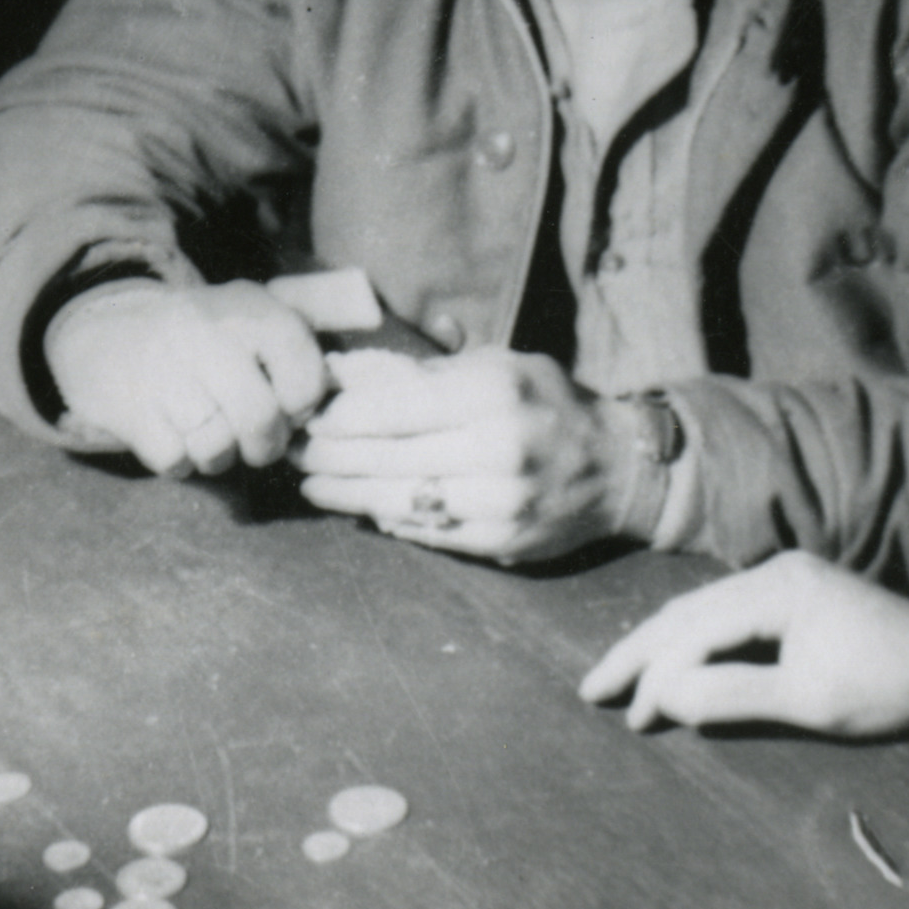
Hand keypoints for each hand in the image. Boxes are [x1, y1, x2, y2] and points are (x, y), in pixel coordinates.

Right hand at [45, 279, 327, 476]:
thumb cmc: (199, 342)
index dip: (302, 407)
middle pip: (259, 418)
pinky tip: (172, 436)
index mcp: (249, 307)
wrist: (101, 334)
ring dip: (217, 456)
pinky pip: (174, 460)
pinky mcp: (126, 403)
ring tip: (207, 436)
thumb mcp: (249, 321)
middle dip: (263, 446)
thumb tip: (345, 381)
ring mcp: (161, 365)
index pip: (305, 376)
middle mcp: (205, 329)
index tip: (288, 407)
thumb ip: (299, 347)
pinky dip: (179, 462)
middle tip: (254, 443)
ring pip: (215, 446)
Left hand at [294, 347, 631, 562]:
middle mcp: (498, 450)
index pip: (393, 409)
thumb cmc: (547, 403)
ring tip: (311, 484)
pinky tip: (362, 506)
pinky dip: (389, 518)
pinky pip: (428, 531)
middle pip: (388, 458)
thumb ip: (428, 372)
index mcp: (494, 394)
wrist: (617, 467)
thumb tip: (347, 375)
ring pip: (400, 501)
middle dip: (330, 457)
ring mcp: (500, 503)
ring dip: (346, 495)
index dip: (340, 417)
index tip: (306, 416)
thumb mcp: (499, 365)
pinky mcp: (501, 542)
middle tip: (291, 453)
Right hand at [579, 550, 908, 734]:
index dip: (655, 671)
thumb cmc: (888, 687)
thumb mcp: (808, 701)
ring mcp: (787, 581)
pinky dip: (695, 644)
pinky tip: (675, 666)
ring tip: (624, 685)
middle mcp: (775, 572)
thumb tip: (665, 697)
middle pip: (688, 611)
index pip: (694, 627)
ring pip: (704, 612)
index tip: (628, 714)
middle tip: (593, 690)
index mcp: (778, 587)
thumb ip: (731, 695)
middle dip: (639, 653)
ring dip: (663, 650)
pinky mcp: (797, 598)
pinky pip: (727, 617)